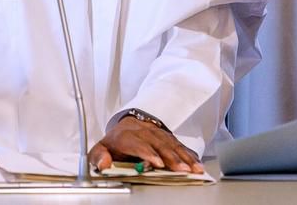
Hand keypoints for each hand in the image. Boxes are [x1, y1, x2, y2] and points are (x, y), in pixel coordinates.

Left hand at [89, 116, 203, 173]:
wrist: (127, 126)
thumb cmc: (115, 143)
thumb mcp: (100, 149)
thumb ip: (99, 157)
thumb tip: (104, 164)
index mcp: (126, 135)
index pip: (138, 142)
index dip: (148, 152)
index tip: (157, 163)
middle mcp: (144, 132)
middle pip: (159, 144)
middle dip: (172, 158)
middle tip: (181, 170)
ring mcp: (158, 133)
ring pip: (172, 144)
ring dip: (184, 157)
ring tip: (193, 169)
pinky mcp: (168, 137)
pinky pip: (180, 145)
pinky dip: (190, 154)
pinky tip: (197, 163)